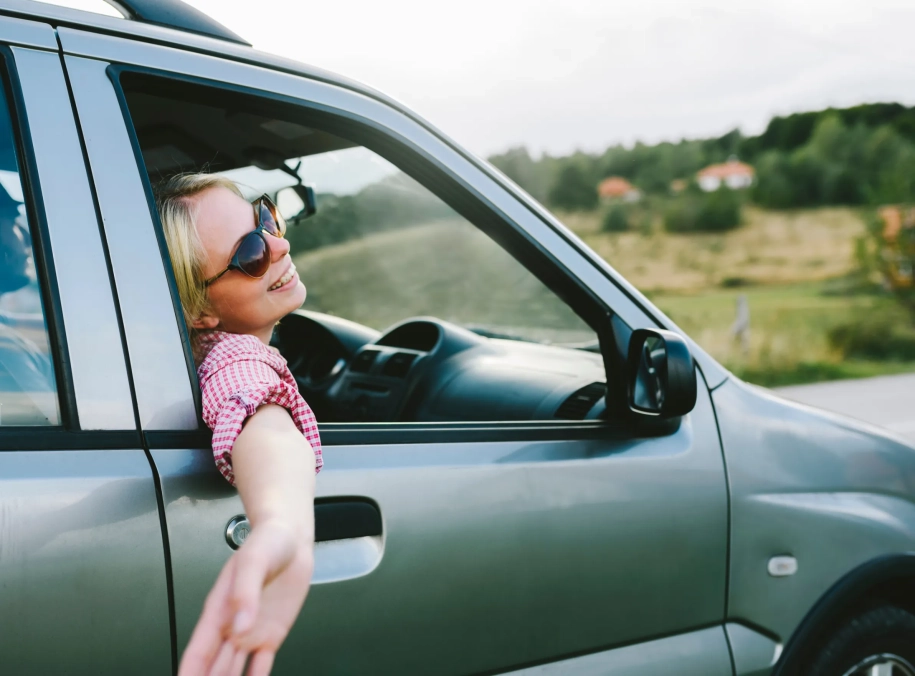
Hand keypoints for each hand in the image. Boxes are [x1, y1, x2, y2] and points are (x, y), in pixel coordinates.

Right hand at [178, 519, 314, 675]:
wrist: (292, 540)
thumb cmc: (267, 543)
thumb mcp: (254, 561)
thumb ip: (246, 593)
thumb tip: (240, 626)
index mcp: (218, 609)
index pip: (199, 650)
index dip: (190, 671)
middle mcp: (231, 626)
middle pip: (213, 666)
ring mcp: (251, 632)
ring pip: (233, 670)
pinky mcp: (272, 634)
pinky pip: (261, 665)